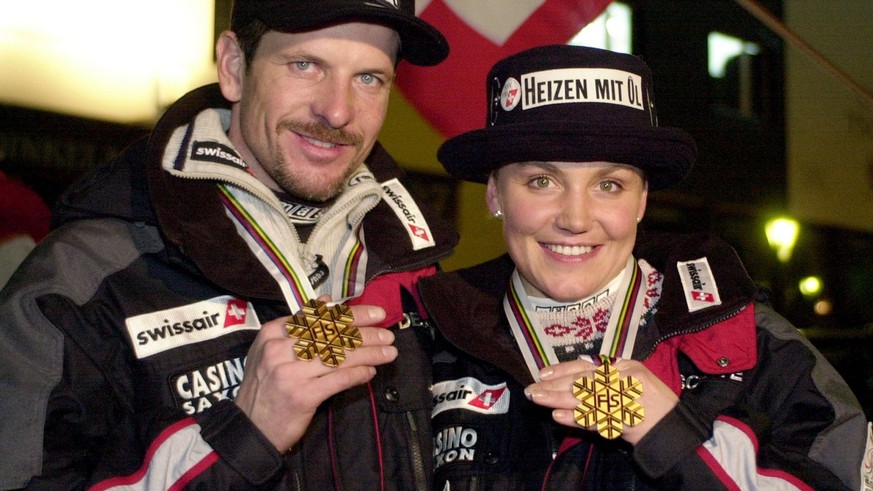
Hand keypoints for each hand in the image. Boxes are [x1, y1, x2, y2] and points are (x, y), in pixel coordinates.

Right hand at [234, 300, 396, 450]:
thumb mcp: (272, 349)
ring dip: (369, 353)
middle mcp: (280, 350)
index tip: (375, 314)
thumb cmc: (266, 385)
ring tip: (389, 351)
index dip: (352, 314)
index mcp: (273, 333)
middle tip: (388, 333)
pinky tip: (371, 371)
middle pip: (332, 335)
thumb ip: (299, 325)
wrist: (250, 427)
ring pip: (339, 357)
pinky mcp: (301, 396)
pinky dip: (358, 374)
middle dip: (365, 333)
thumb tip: (326, 300)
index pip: (320, 317)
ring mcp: (290, 373)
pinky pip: (337, 380)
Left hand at [524, 358, 677, 444]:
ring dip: (558, 400)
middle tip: (532, 390)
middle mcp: (624, 379)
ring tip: (538, 399)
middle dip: (554, 386)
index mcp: (624, 367)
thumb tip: (571, 379)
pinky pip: (596, 419)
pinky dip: (576, 419)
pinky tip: (559, 417)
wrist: (674, 427)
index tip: (542, 373)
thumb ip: (605, 378)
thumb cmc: (651, 403)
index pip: (587, 366)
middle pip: (582, 381)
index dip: (563, 369)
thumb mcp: (632, 380)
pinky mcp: (626, 420)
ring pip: (585, 399)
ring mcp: (625, 399)